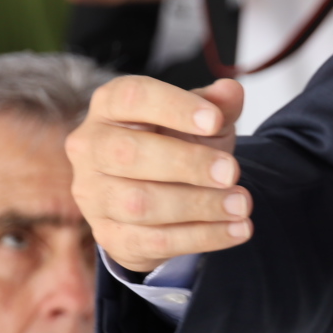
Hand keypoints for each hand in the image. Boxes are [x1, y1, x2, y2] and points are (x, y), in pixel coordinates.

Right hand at [66, 76, 251, 273]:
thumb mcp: (200, 121)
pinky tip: (236, 229)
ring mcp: (93, 195)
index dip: (174, 107)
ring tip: (241, 204)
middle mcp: (91, 147)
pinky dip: (201, 236)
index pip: (133, 97)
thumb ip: (218, 105)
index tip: (214, 120)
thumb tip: (232, 91)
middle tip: (231, 172)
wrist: (163, 196)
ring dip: (198, 205)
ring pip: (140, 203)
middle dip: (187, 164)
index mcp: (110, 105)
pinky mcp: (109, 235)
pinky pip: (154, 240)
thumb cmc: (177, 144)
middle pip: (129, 154)